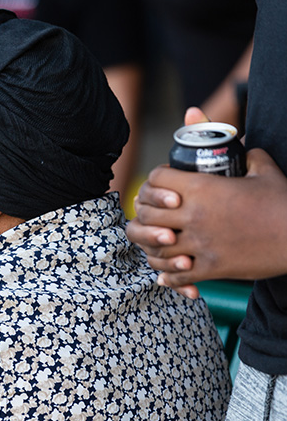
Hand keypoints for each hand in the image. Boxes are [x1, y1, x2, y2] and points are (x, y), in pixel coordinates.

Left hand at [127, 108, 286, 296]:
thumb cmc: (283, 204)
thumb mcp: (265, 171)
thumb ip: (248, 154)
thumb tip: (244, 145)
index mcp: (203, 188)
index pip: (156, 179)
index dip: (154, 181)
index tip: (162, 188)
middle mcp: (195, 215)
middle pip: (147, 213)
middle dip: (147, 213)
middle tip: (155, 216)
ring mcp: (201, 244)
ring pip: (155, 247)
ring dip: (153, 245)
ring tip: (159, 243)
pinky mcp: (211, 268)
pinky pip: (176, 276)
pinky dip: (169, 275)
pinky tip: (170, 271)